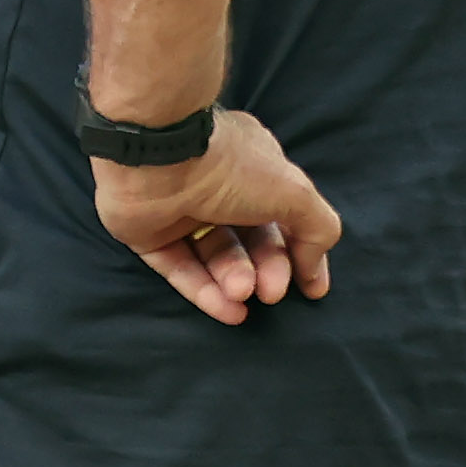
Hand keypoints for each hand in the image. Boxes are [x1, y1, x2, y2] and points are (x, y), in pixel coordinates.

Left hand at [91, 109, 341, 324]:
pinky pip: (181, 268)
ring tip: (243, 294)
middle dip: (265, 270)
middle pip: (249, 242)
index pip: (281, 216)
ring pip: (215, 257)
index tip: (312, 289)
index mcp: (250, 167)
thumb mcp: (295, 193)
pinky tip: (228, 310)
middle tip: (271, 291)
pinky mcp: (148, 234)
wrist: (158, 155)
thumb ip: (317, 229)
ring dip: (235, 281)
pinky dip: (205, 292)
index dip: (299, 253)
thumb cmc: (230, 166)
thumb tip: (313, 269)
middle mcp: (216, 187)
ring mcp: (180, 211)